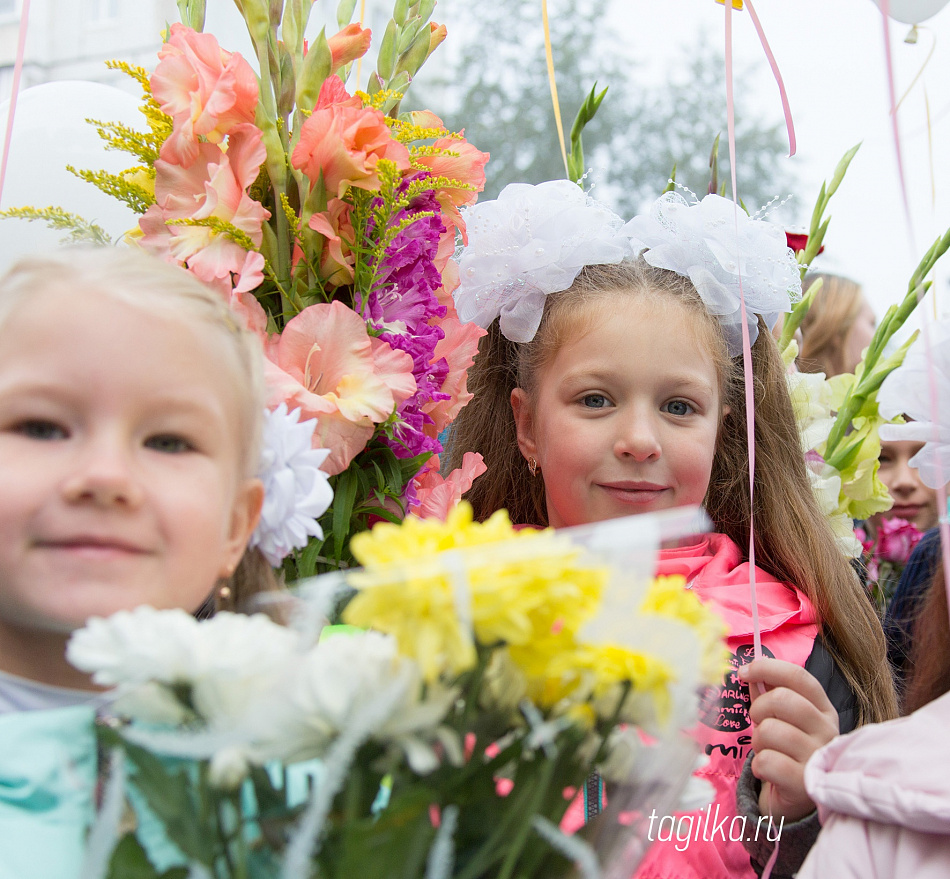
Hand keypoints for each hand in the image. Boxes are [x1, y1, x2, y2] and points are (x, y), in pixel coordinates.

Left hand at [738, 657, 838, 822]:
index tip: (743, 671)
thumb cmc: (788, 750)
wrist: (797, 800)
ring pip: (770, 730)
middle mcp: (828, 731)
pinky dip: (759, 766)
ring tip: (767, 750)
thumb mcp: (782, 719)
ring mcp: (818, 758)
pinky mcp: (805, 784)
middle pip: (782, 699)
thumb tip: (751, 672)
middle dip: (758, 708)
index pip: (799, 677)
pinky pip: (766, 761)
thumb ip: (768, 694)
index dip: (767, 668)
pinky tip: (769, 771)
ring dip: (758, 741)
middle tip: (758, 723)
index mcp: (824, 710)